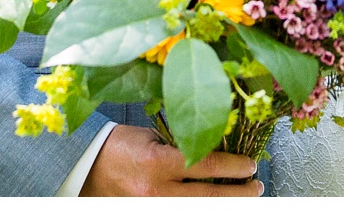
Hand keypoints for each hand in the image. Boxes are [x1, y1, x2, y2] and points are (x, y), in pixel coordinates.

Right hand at [82, 124, 260, 195]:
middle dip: (239, 193)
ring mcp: (153, 207)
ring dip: (226, 203)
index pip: (207, 166)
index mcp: (157, 162)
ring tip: (244, 198)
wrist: (87, 171)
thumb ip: (182, 145)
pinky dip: (203, 208)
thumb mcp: (152, 138)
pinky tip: (216, 203)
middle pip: (210, 197)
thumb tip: (218, 149)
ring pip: (200, 210)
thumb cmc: (120, 147)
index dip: (235, 167)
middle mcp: (156, 190)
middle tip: (256, 187)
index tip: (250, 165)